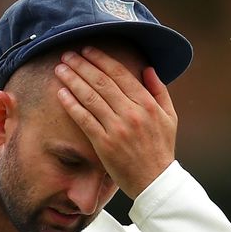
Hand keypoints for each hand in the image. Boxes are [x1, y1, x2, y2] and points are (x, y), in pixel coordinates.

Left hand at [54, 46, 176, 198]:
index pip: (120, 74)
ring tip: (60, 69)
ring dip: (73, 80)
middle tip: (67, 54)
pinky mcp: (103, 144)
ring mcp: (116, 128)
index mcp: (146, 104)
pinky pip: (84, 120)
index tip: (87, 50)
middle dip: (82, 65)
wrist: (154, 181)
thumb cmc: (161, 148)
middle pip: (101, 82)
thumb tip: (147, 68)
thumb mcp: (169, 117)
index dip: (101, 59)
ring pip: (90, 98)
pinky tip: (61, 93)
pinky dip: (71, 105)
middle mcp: (131, 113)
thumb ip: (158, 90)